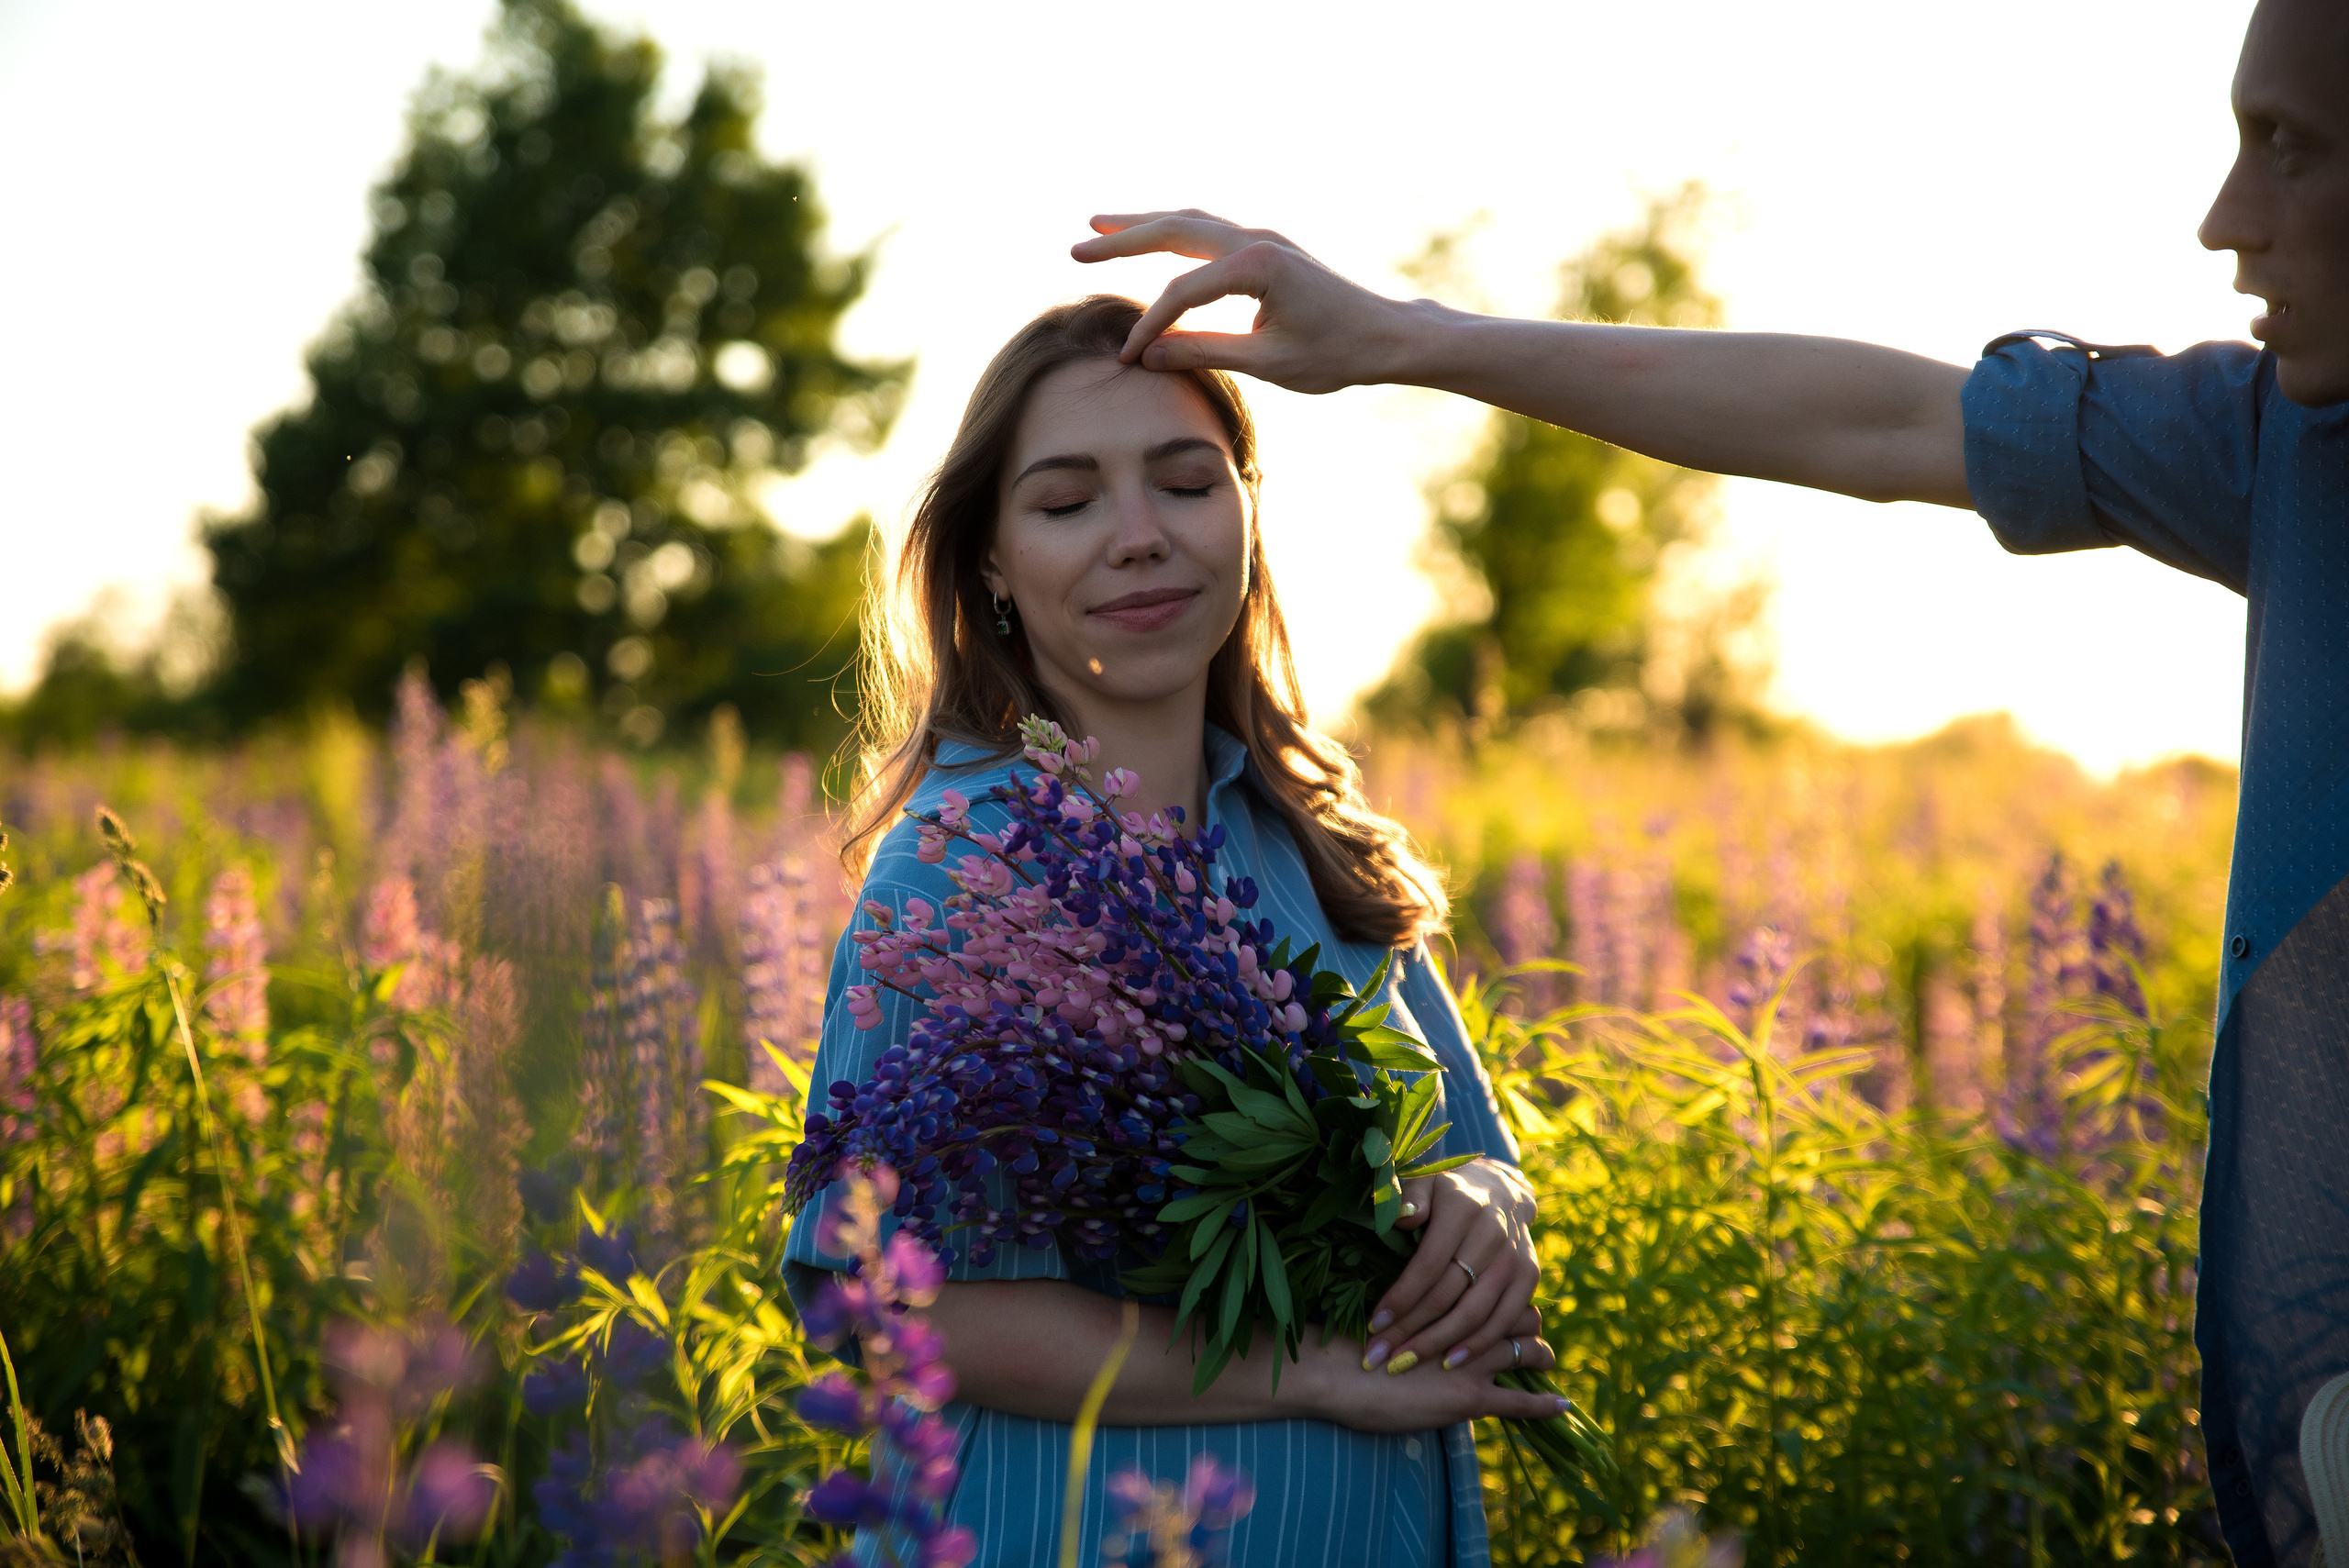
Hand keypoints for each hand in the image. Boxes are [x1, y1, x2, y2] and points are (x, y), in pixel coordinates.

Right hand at [1070, 210, 1422, 393]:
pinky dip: (1173, 232)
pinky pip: (1208, 231)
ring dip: (1144, 223)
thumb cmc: (1337, 353)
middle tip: (1077, 246)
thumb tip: (1146, 356)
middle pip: (1174, 230)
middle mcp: (1256, 241)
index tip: (1127, 357)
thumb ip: (1204, 353)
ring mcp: (1262, 239)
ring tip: (1099, 225)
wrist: (1388, 336)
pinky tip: (1154, 237)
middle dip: (1123, 239)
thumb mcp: (1268, 363)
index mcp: (1256, 266)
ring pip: (1189, 221)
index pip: (1182, 291)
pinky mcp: (1267, 250)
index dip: (1150, 324)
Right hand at [1302, 1309, 1562, 1432]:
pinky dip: (1544, 1406)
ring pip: (1528, 1352)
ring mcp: (1474, 1363)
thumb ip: (1412, 1294)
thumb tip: (1420, 1279)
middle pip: (1521, 1315)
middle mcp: (1470, 1325)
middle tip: (1527, 1330)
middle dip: (1528, 1323)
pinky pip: (1520, 1403)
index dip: (1509, 1296)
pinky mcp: (1471, 1399)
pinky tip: (1563, 1407)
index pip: (1501, 1289)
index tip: (1510, 1300)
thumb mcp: (1386, 1305)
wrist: (1337, 1372)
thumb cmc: (1351, 1337)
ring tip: (1547, 1360)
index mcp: (1453, 1297)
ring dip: (1541, 1356)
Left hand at [1361, 1158, 1538, 1376]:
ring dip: (1439, 1344)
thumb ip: (1409, 1196)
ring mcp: (1514, 1258)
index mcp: (1462, 1209)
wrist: (1501, 1190)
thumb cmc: (1446, 1191)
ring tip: (1405, 1365)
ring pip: (1476, 1313)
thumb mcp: (1424, 1181)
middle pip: (1448, 1294)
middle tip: (1379, 1356)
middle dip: (1411, 1330)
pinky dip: (1478, 1345)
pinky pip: (1504, 1319)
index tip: (1374, 1325)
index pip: (1429, 1264)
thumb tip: (1404, 1218)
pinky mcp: (1529, 1277)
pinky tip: (1450, 1363)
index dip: (1401, 1298)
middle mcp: (1493, 1234)